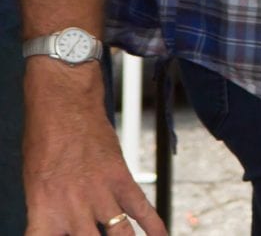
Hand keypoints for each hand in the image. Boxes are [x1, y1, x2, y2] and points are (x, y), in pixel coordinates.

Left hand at [22, 66, 165, 235]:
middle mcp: (72, 208)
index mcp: (43, 212)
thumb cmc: (43, 142)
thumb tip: (63, 228)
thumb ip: (49, 212)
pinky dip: (154, 226)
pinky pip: (142, 208)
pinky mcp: (121, 179)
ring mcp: (100, 194)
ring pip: (120, 234)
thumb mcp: (35, 184)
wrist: (64, 107)